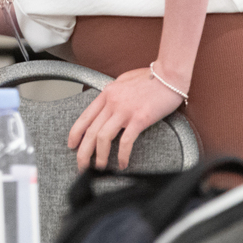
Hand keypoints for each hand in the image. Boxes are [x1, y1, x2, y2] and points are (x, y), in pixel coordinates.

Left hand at [68, 67, 184, 170]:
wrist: (170, 75)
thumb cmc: (151, 77)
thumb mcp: (124, 81)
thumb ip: (114, 94)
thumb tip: (109, 103)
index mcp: (106, 94)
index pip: (85, 117)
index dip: (75, 133)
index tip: (72, 145)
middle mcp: (112, 102)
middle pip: (90, 131)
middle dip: (83, 152)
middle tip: (81, 165)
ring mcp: (125, 111)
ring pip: (103, 137)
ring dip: (100, 156)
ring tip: (100, 168)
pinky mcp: (140, 119)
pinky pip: (126, 141)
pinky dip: (122, 155)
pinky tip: (123, 164)